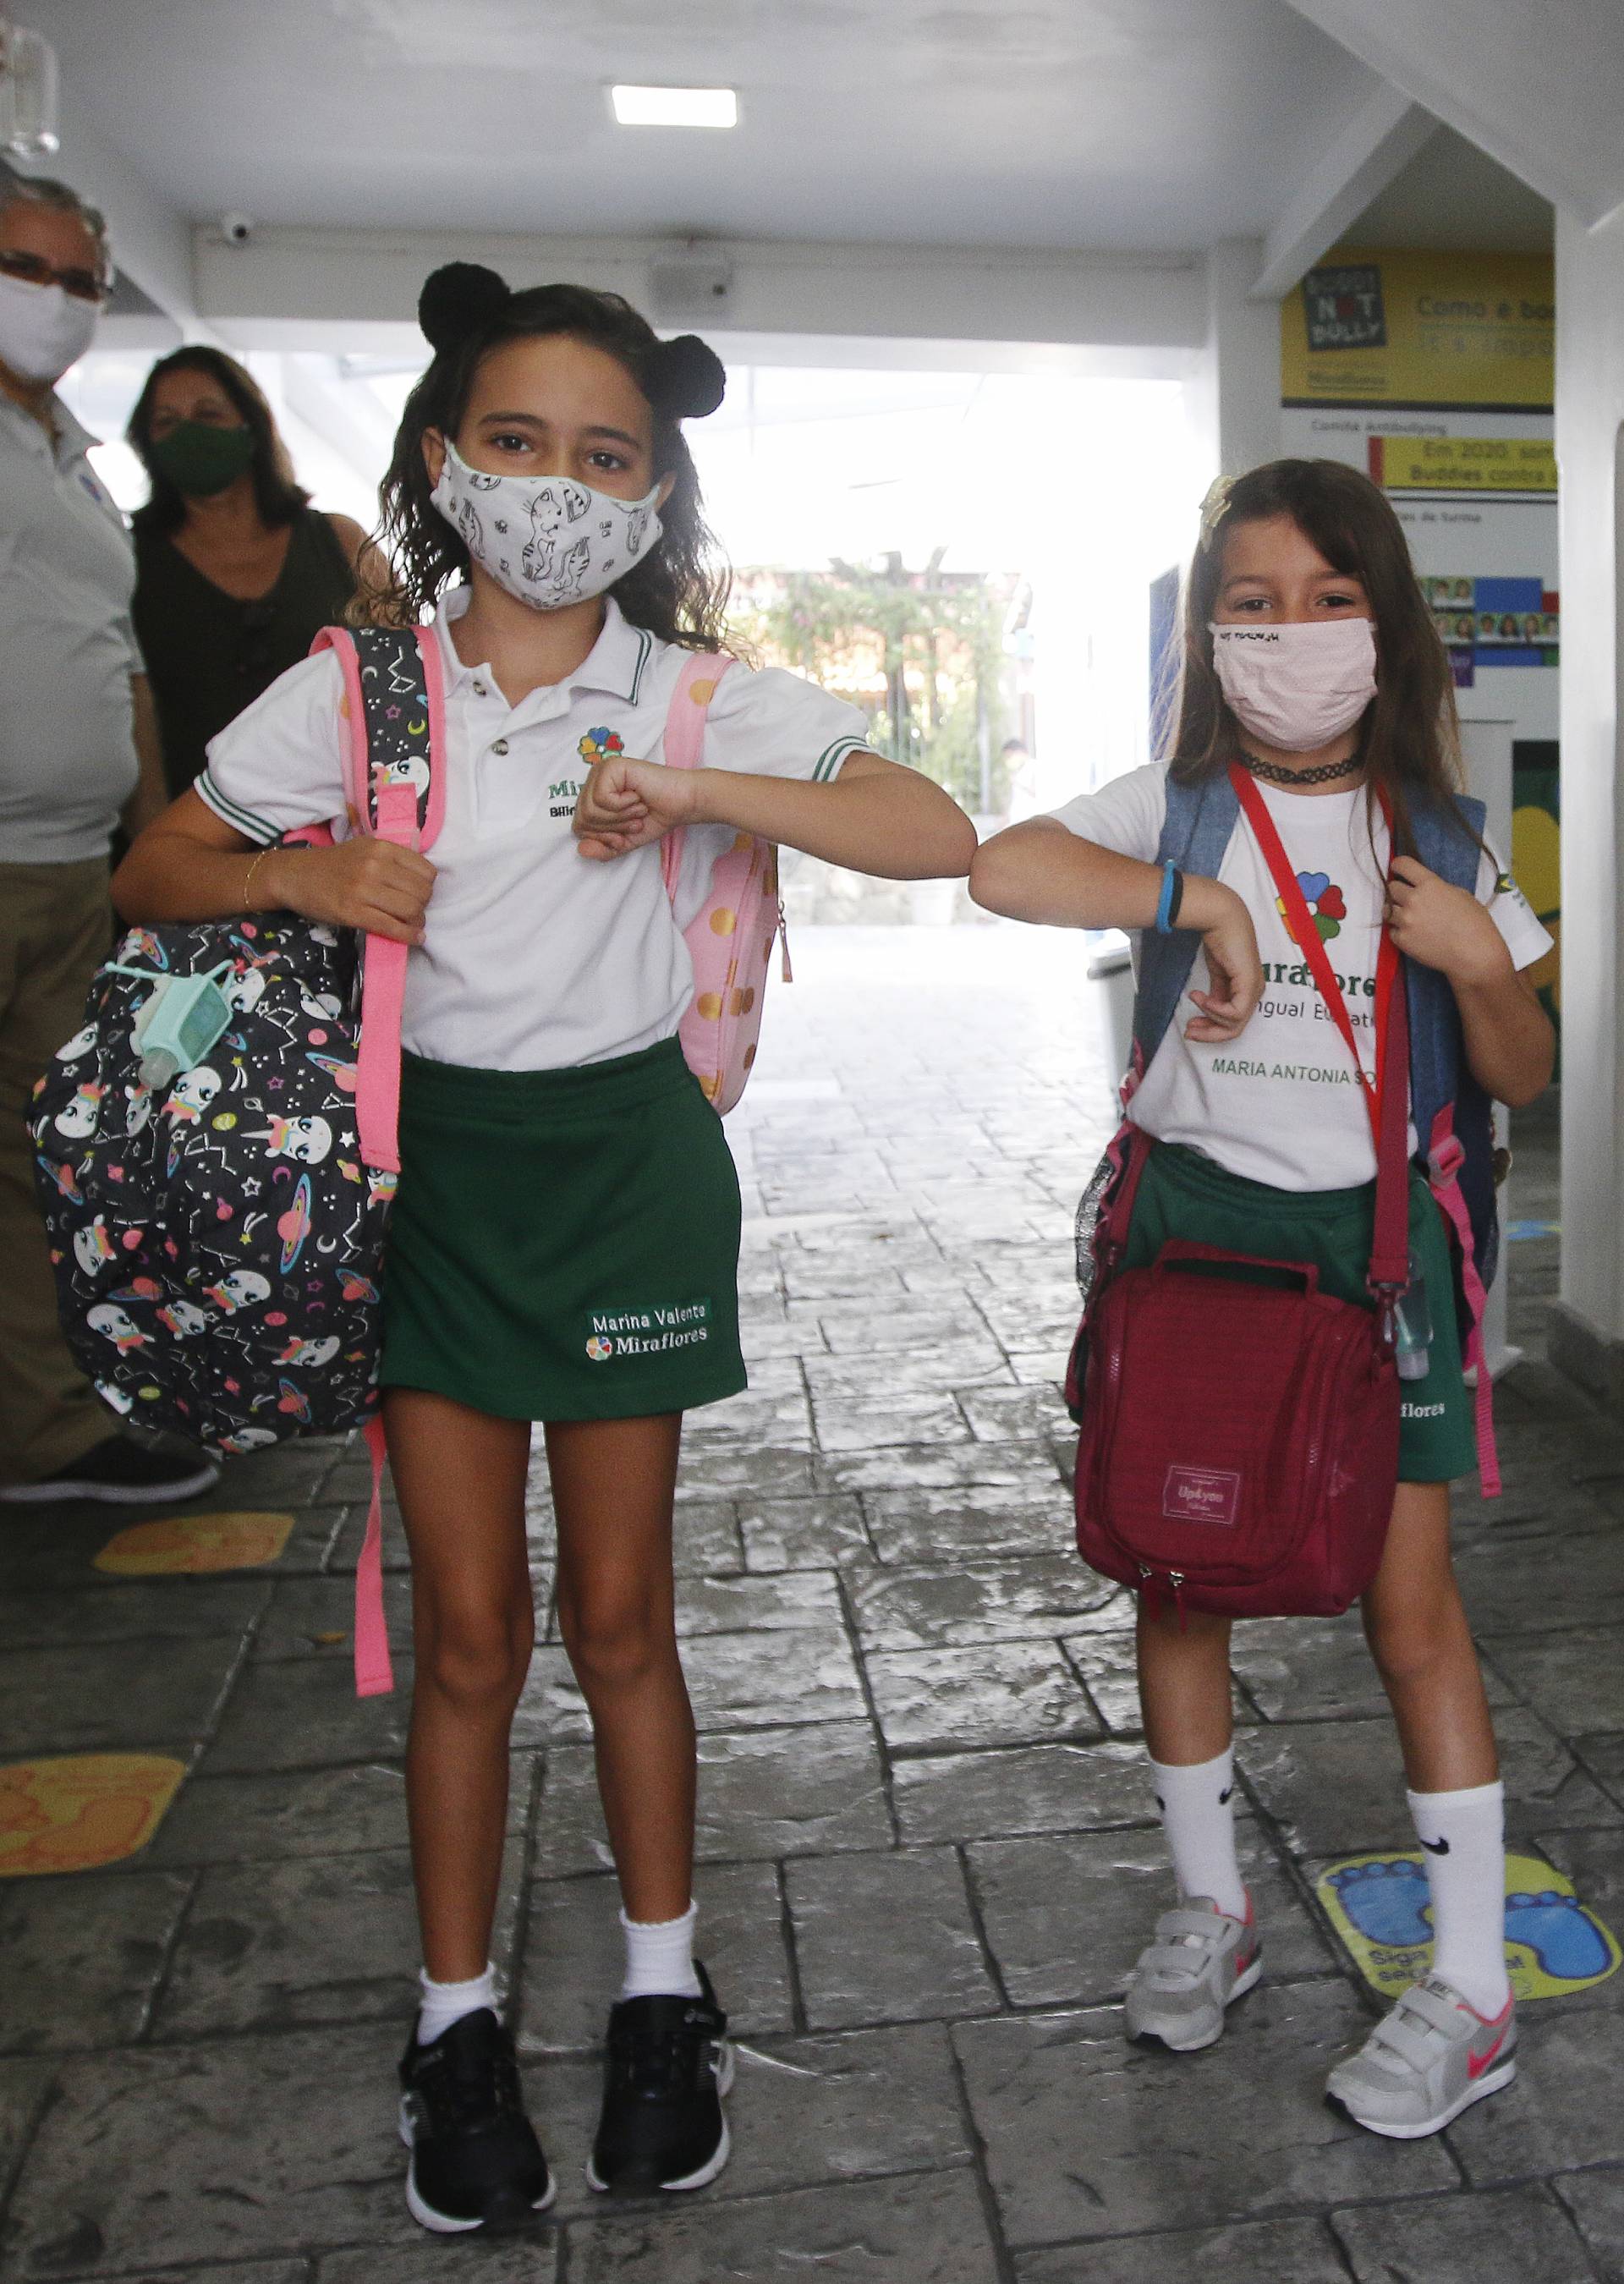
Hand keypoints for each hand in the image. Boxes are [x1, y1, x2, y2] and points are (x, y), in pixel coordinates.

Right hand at [263, 839, 436, 945]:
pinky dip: (408, 936)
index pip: (426, 871)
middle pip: (421, 892)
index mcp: (381, 848)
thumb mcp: (364, 848)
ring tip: (412, 925)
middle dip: (423, 906)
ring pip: (411, 910)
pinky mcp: (352, 912)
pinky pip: (391, 927)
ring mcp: (363, 889)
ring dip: (417, 922)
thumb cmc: (333, 864)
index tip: (419, 893)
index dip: (427, 886)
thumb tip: (423, 878)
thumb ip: (392, 858)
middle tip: (414, 911)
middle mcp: (374, 866)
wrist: (294, 876)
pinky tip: (414, 938)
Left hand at [573, 754, 700, 861]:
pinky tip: (637, 797)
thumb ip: (602, 849)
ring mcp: (601, 771)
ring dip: (620, 818)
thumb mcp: (624, 841)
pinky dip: (623, 806)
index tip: (624, 835)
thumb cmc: (656, 816)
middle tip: (635, 820)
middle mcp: (593, 780)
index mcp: (592, 794)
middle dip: (612, 828)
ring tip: (637, 809)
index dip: (602, 838)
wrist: (682, 803)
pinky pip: (602, 798)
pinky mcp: (611, 766)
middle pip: (582, 819)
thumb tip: (581, 850)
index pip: (579, 826)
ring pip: (590, 810)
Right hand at [1181, 880, 1262, 1042]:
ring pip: (1234, 1024)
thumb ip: (1216, 993)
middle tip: (1188, 1032)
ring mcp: (1254, 989)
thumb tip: (1206, 1008)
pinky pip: (1234, 1012)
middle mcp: (1254, 992)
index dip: (1211, 1030)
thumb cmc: (1220, 939)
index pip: (1233, 1022)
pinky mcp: (1249, 985)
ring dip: (1210, 1019)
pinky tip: (1200, 998)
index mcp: (1248, 990)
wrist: (1222, 919)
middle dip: (1210, 1034)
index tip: (1190, 1026)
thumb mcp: (1217, 973)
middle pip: (1234, 1029)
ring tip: (1194, 1000)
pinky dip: (1214, 1009)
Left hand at [1385, 854, 1509, 985]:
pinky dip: (1400, 932)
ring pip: (1388, 910)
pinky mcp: (1402, 940)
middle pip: (1391, 888)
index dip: (1398, 865)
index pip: (1403, 865)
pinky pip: (1392, 931)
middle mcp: (1413, 900)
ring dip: (1397, 912)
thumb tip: (1425, 888)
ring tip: (1412, 919)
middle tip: (1410, 900)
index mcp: (1430, 884)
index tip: (1398, 869)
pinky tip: (1415, 935)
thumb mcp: (1461, 894)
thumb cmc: (1474, 923)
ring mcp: (1406, 920)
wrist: (1474, 953)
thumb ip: (1438, 888)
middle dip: (1399, 892)